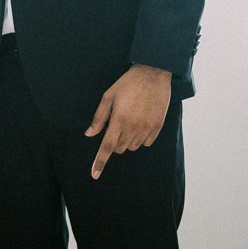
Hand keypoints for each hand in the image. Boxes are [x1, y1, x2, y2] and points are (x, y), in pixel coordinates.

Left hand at [84, 64, 171, 179]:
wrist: (153, 74)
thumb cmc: (128, 84)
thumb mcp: (109, 96)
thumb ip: (99, 118)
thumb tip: (89, 134)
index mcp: (119, 120)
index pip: (107, 148)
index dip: (100, 162)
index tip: (95, 175)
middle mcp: (134, 128)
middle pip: (119, 149)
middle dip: (114, 142)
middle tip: (116, 124)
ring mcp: (147, 128)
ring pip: (132, 147)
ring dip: (127, 140)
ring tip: (128, 121)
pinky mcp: (157, 127)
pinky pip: (146, 143)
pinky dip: (140, 138)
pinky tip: (140, 123)